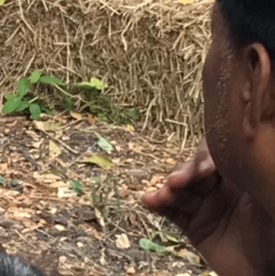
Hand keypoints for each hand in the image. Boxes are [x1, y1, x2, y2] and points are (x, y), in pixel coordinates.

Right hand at [142, 142, 274, 275]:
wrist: (269, 273)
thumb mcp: (269, 195)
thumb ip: (251, 173)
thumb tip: (234, 149)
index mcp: (241, 175)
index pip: (217, 155)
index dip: (206, 158)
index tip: (205, 170)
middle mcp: (220, 187)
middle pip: (194, 170)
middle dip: (184, 174)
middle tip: (178, 183)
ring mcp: (205, 206)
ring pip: (180, 189)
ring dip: (167, 189)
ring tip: (164, 196)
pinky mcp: (192, 225)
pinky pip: (171, 211)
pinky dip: (158, 204)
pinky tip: (150, 202)